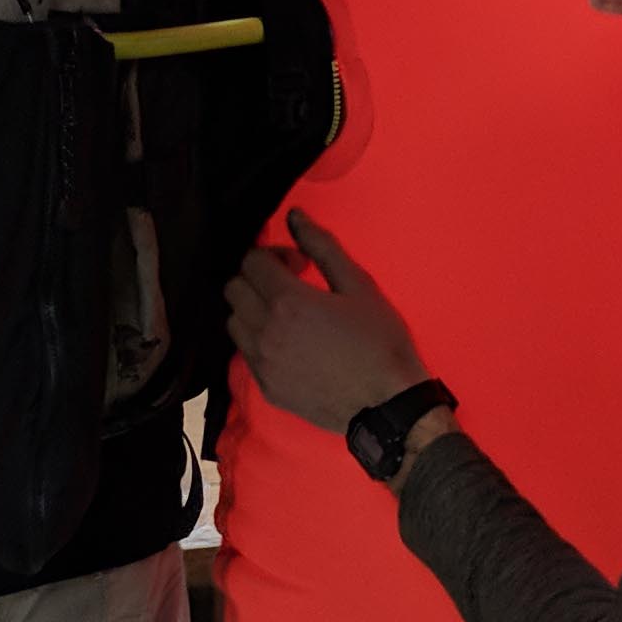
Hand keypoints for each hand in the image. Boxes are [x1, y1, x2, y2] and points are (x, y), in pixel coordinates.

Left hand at [225, 211, 426, 434]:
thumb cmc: (380, 342)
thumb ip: (321, 246)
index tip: (299, 265)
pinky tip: (289, 343)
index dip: (274, 254)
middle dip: (258, 278)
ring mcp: (262, 362)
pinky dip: (258, 340)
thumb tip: (294, 216)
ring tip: (286, 315)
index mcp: (288, 301)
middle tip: (291, 285)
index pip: (251, 261)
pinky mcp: (266, 387)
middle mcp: (266, 331)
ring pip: (234, 321)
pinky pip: (244, 353)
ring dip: (253, 309)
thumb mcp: (359, 285)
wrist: (388, 405)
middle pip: (234, 288)